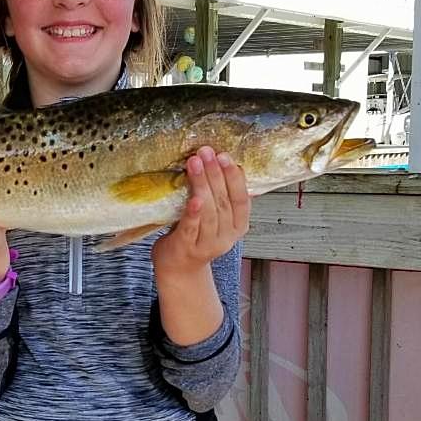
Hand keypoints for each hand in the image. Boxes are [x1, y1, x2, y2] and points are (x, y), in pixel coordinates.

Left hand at [152, 146, 249, 281]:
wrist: (179, 269)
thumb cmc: (195, 235)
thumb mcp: (217, 218)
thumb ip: (223, 197)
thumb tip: (226, 163)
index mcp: (238, 226)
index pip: (241, 200)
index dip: (235, 177)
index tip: (225, 156)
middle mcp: (226, 236)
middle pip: (223, 202)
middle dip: (215, 173)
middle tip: (206, 152)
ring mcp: (207, 244)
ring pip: (209, 212)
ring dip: (202, 184)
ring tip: (195, 163)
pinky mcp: (186, 247)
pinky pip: (191, 227)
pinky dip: (194, 212)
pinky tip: (194, 198)